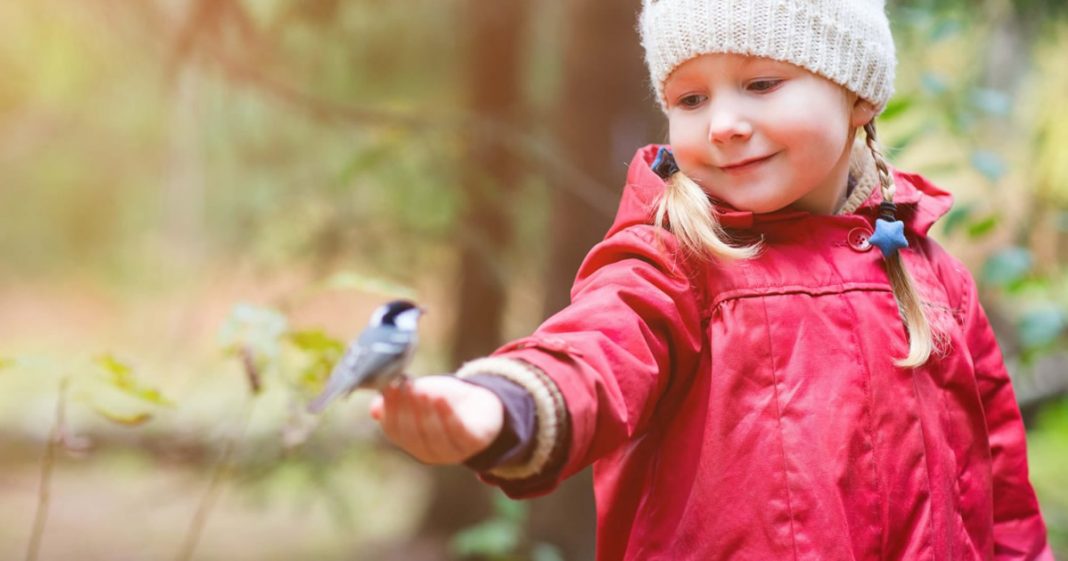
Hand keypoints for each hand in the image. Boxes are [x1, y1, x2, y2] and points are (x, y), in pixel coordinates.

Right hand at [369, 375, 503, 464]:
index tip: (389, 386)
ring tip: (422, 390)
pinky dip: (448, 414)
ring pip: (435, 434)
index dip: (390, 409)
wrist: (478, 407)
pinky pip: (458, 431)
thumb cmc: (441, 402)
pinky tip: (441, 397)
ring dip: (426, 411)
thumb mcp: (416, 397)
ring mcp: (452, 451)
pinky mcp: (474, 442)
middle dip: (408, 409)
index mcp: (409, 442)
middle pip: (413, 433)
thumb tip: (374, 410)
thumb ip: (395, 401)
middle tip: (406, 386)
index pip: (394, 430)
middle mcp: (428, 452)